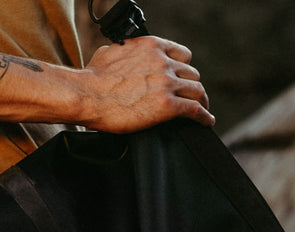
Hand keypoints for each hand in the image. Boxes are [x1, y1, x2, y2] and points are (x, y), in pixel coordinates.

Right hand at [80, 35, 214, 132]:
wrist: (87, 96)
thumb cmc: (92, 78)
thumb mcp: (110, 53)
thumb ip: (125, 53)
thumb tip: (120, 57)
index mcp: (152, 46)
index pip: (181, 54)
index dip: (183, 68)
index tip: (182, 78)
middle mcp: (163, 62)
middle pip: (191, 73)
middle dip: (191, 86)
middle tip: (190, 98)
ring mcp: (167, 83)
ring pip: (197, 91)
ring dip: (201, 101)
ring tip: (203, 111)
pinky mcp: (168, 106)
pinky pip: (195, 110)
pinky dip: (204, 116)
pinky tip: (207, 122)